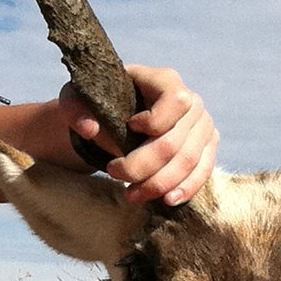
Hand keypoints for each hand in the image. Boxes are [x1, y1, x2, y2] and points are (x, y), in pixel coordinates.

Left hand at [62, 64, 217, 205]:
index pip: (175, 100)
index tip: (128, 128)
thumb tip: (89, 129)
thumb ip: (74, 108)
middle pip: (175, 141)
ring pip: (188, 161)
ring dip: (158, 183)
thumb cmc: (99, 104)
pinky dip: (185, 189)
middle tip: (114, 174)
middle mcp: (192, 102)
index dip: (154, 121)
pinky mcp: (206, 148)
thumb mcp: (78, 98)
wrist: (118, 119)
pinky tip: (166, 200)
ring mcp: (203, 127)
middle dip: (142, 165)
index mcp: (165, 80)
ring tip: (132, 194)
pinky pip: (202, 172)